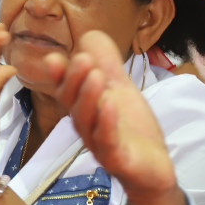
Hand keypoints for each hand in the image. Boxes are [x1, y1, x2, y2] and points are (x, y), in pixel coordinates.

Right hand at [42, 31, 185, 204]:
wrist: (151, 169)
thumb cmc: (131, 130)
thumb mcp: (120, 91)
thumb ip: (106, 65)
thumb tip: (90, 35)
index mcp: (84, 108)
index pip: (66, 89)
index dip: (59, 75)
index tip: (53, 58)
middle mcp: (86, 125)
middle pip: (72, 102)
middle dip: (73, 80)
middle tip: (81, 59)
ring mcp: (99, 143)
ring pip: (87, 120)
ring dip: (88, 97)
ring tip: (94, 75)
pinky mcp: (117, 159)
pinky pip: (108, 141)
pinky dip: (108, 123)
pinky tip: (111, 105)